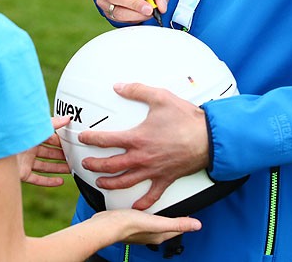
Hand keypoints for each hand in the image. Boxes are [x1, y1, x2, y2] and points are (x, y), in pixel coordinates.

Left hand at [19, 116, 70, 186]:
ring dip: (58, 168)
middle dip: (62, 156)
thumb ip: (53, 123)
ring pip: (45, 166)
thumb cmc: (16, 136)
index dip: (61, 142)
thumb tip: (68, 118)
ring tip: (71, 170)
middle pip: (49, 153)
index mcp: (33, 137)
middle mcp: (29, 149)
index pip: (50, 140)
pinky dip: (49, 181)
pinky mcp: (22, 174)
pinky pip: (37, 179)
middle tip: (75, 158)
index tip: (73, 144)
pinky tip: (60, 181)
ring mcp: (25, 162)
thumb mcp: (38, 128)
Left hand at [77, 83, 208, 210]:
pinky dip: (143, 203)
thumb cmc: (186, 118)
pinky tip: (136, 206)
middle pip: (111, 165)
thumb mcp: (160, 97)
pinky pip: (152, 195)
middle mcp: (142, 157)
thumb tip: (118, 86)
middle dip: (95, 165)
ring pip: (126, 182)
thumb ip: (137, 91)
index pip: (107, 140)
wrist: (209, 138)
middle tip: (85, 164)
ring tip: (100, 183)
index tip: (83, 138)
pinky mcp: (166, 178)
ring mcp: (153, 170)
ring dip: (110, 183)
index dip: (91, 139)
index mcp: (137, 138)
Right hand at [90, 209, 201, 244]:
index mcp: (160, 235)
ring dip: (160, 214)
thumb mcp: (156, 222)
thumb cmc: (128, 225)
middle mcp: (152, 235)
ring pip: (156, 222)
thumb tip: (196, 225)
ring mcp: (141, 230)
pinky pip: (144, 218)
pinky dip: (148, 212)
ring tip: (163, 204)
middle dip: (174, 216)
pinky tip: (144, 206)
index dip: (185, 217)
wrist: (106, 225)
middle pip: (167, 226)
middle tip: (177, 205)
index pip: (178, 228)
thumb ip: (176, 223)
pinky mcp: (131, 224)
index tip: (188, 209)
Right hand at [96, 0, 170, 23]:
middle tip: (150, 9)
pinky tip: (141, 15)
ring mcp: (103, 0)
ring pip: (116, 11)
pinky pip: (118, 19)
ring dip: (135, 14)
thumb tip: (161, 7)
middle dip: (135, 4)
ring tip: (149, 13)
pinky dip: (132, 19)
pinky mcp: (106, 12)